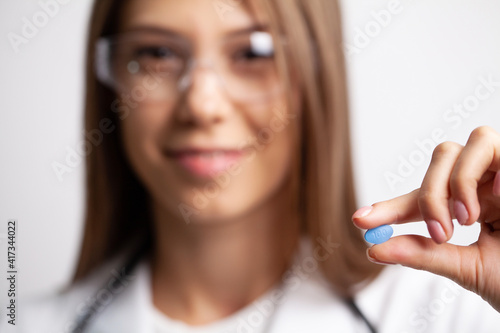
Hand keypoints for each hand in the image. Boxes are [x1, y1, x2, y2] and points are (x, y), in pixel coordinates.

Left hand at [352, 126, 499, 311]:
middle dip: (429, 192)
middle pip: (442, 156)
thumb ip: (423, 255)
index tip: (360, 220)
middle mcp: (488, 185)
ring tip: (466, 218)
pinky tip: (492, 201)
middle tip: (440, 230)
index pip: (421, 199)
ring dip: (457, 179)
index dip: (390, 207)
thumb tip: (374, 248)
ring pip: (469, 143)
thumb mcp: (468, 268)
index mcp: (470, 208)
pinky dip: (489, 170)